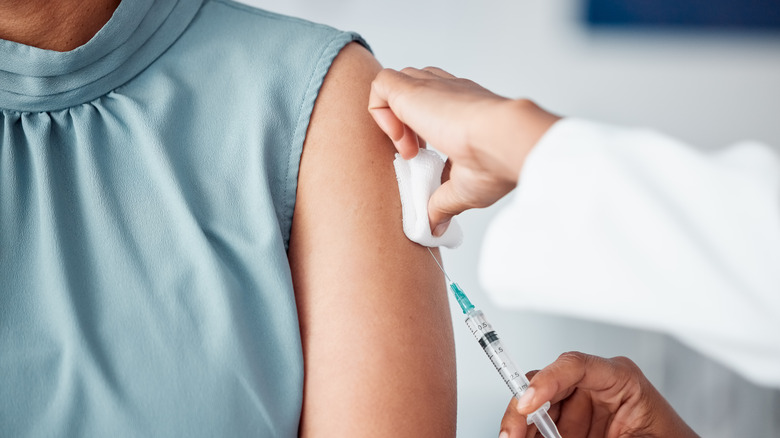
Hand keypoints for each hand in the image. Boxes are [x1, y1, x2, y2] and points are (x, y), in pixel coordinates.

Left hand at [368, 67, 559, 234]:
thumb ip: (444, 203)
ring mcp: (431, 86)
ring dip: (392, 119)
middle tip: (415, 154)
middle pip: (412, 90)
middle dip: (404, 123)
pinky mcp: (412, 88)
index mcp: (464, 108)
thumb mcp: (464, 188)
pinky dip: (379, 112)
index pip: (434, 105)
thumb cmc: (496, 162)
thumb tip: (436, 227)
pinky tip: (399, 140)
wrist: (505, 141)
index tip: (425, 158)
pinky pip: (380, 86)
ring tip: (408, 150)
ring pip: (395, 85)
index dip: (420, 130)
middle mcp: (448, 91)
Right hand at [499, 352, 698, 437]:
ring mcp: (581, 409)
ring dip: (520, 426)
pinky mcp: (573, 429)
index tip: (526, 404)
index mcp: (621, 380)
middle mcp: (595, 388)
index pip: (575, 365)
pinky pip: (541, 429)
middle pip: (546, 386)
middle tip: (510, 434)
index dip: (545, 381)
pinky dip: (529, 436)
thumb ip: (605, 436)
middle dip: (522, 409)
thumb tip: (555, 435)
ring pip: (536, 408)